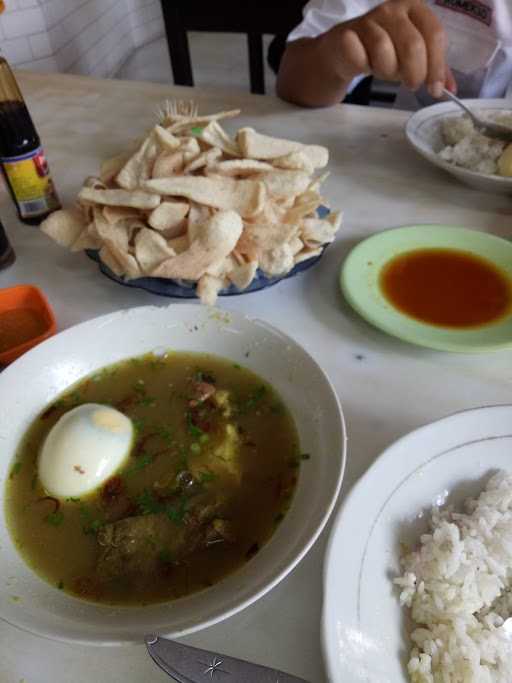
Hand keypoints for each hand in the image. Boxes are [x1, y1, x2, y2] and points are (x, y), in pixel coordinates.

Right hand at [326, 0, 455, 96]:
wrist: (344, 50)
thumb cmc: (383, 50)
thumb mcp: (412, 56)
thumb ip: (433, 68)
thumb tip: (451, 89)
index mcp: (415, 8)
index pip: (434, 34)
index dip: (437, 66)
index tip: (435, 89)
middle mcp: (393, 8)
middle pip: (413, 45)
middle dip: (415, 73)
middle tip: (411, 84)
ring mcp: (368, 20)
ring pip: (385, 51)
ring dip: (387, 71)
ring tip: (385, 72)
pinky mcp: (347, 35)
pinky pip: (360, 58)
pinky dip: (365, 68)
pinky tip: (365, 66)